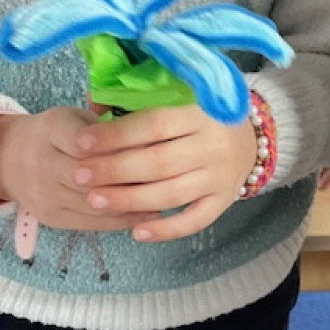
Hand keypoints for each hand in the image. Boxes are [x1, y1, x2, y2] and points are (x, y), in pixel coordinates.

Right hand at [0, 109, 160, 230]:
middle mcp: (42, 163)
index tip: (154, 148)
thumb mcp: (75, 117)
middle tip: (170, 176)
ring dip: (132, 201)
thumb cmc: (58, 134)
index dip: (119, 147)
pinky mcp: (53, 218)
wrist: (10, 159)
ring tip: (168, 196)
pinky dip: (124, 219)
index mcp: (50, 129)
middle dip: (130, 176)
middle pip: (91, 175)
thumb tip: (152, 133)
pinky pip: (93, 223)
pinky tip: (151, 214)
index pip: (86, 140)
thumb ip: (106, 126)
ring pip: (94, 202)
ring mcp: (45, 194)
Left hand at [73, 104, 256, 242]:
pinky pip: (195, 221)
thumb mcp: (179, 97)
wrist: (251, 137)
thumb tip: (94, 103)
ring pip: (171, 194)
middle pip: (159, 162)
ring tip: (95, 201)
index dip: (116, 134)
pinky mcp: (224, 201)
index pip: (154, 124)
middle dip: (114, 170)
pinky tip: (136, 232)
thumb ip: (139, 100)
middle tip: (79, 175)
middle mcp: (213, 145)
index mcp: (200, 113)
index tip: (82, 142)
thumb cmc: (201, 116)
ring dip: (130, 200)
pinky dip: (166, 230)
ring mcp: (220, 177)